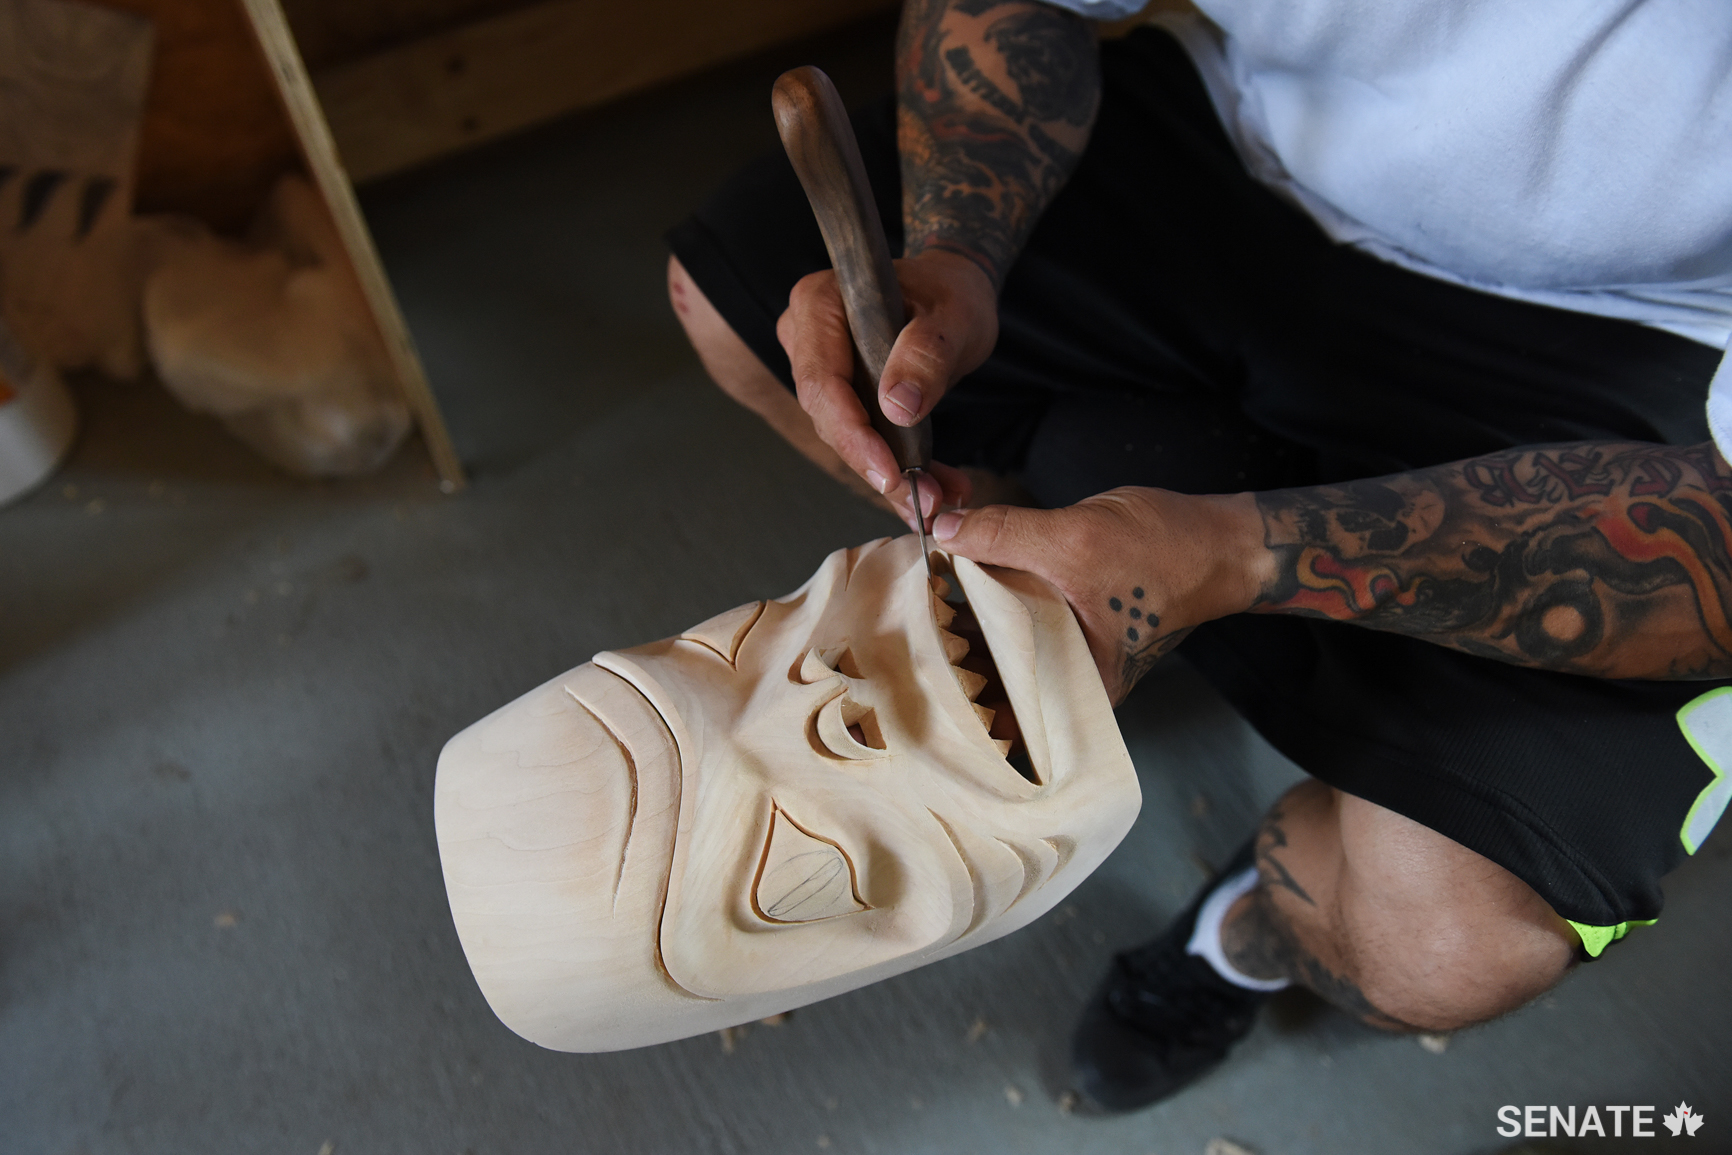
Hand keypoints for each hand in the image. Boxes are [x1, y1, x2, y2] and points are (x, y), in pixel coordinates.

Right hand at [777, 249, 997, 527]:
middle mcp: (806, 335)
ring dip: (890, 472)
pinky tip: (930, 489)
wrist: (953, 295)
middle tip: (925, 498)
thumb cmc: (949, 294)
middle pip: (827, 415)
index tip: (890, 472)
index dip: (853, 433)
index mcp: (820, 303)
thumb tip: (897, 407)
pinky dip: (896, 466)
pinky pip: (859, 437)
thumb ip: (927, 355)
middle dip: (875, 463)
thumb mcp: (953, 318)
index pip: (822, 380)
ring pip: (843, 434)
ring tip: (938, 495)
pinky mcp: (838, 395)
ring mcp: (817, 366)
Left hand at [932, 488, 1269, 703]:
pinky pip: (1018, 609)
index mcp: (1074, 687)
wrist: (1223, 542)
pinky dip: (995, 585)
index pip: (990, 684)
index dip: (946, 649)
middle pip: (989, 658)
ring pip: (1000, 629)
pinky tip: (969, 563)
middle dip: (951, 619)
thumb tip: (944, 528)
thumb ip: (1006, 534)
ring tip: (935, 570)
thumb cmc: (1167, 552)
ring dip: (969, 596)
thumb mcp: (1076, 538)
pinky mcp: (1068, 621)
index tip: (910, 610)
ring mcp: (1068, 651)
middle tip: (913, 585)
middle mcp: (1068, 680)